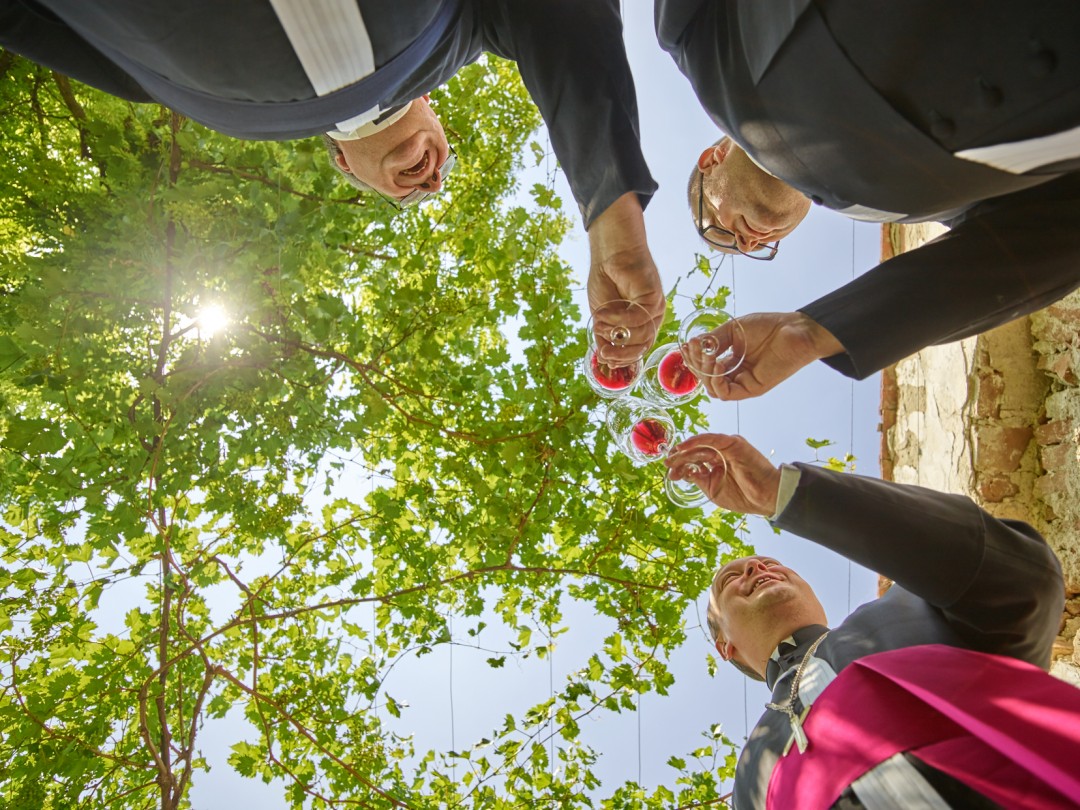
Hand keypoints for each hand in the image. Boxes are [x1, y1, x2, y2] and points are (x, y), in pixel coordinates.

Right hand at [587, 193, 664, 365]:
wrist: (609, 252)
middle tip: (603, 352)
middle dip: (622, 354)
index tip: (603, 358)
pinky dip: (618, 318)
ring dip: (616, 332)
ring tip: (598, 322)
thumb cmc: (606, 280)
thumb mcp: (602, 314)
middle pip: (643, 346)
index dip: (623, 359)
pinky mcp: (654, 296)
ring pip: (642, 334)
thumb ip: (604, 335)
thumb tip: (603, 359)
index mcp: (641, 323)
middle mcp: (652, 317)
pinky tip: (603, 312)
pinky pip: (639, 318)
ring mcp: (655, 308)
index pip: (638, 349)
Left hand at [664, 433, 781, 515]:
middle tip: (667, 464)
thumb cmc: (743, 496)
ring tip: (672, 458)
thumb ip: (698, 479)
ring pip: (700, 446)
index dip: (681, 466)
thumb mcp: (713, 489)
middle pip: (695, 452)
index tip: (671, 474)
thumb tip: (683, 473)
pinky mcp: (732, 443)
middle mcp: (721, 454)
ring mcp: (726, 448)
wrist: (765, 497)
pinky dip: (696, 441)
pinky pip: (711, 439)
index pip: (695, 461)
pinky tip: (684, 447)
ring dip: (685, 452)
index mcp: (717, 465)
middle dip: (679, 459)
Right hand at [691, 312, 842, 400]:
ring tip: (709, 356)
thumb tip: (693, 345)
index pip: (705, 366)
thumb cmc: (768, 327)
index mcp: (730, 360)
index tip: (686, 344)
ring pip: (713, 389)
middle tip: (695, 347)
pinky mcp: (751, 389)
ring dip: (705, 373)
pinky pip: (726, 394)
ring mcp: (743, 383)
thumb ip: (714, 340)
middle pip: (706, 379)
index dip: (694, 358)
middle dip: (697, 364)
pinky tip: (718, 365)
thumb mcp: (733, 329)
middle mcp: (735, 374)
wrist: (793, 330)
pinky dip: (717, 382)